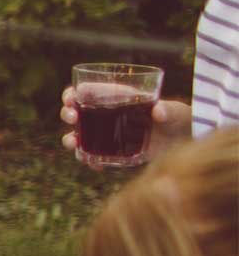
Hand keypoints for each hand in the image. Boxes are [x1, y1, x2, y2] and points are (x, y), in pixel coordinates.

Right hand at [58, 85, 191, 170]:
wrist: (187, 143)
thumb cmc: (182, 120)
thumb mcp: (179, 113)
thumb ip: (171, 110)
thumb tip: (159, 111)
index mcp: (118, 98)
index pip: (88, 91)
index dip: (74, 93)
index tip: (71, 98)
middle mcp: (109, 115)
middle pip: (77, 111)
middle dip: (67, 113)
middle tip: (72, 118)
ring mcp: (110, 134)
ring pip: (80, 135)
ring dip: (71, 138)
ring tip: (73, 143)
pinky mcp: (115, 152)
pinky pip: (94, 156)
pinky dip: (89, 160)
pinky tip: (94, 164)